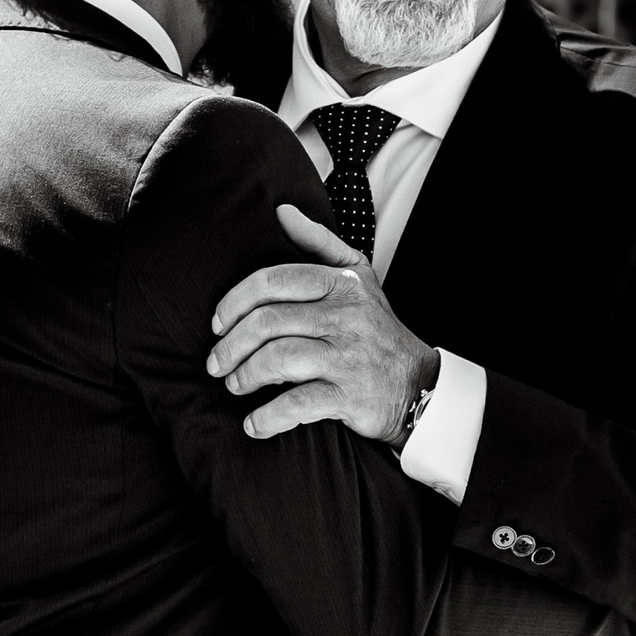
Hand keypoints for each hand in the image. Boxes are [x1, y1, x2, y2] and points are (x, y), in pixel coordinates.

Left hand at [206, 205, 439, 445]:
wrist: (418, 384)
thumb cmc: (376, 329)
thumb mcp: (358, 276)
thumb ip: (319, 242)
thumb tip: (282, 212)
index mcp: (341, 285)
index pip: (274, 281)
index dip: (235, 302)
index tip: (218, 323)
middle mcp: (345, 317)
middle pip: (268, 323)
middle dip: (231, 346)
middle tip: (217, 363)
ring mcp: (348, 357)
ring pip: (277, 361)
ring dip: (244, 376)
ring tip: (234, 384)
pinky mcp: (350, 396)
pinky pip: (297, 405)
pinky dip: (268, 417)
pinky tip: (254, 423)